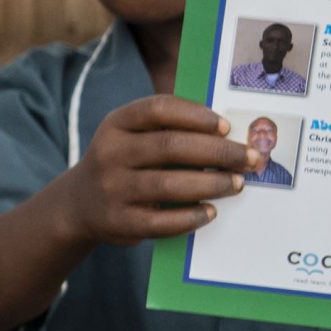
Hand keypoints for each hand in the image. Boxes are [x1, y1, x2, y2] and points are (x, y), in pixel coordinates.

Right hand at [67, 95, 255, 246]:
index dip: (195, 115)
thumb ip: (169, 130)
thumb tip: (228, 136)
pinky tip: (210, 212)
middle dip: (218, 152)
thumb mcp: (131, 136)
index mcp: (116, 124)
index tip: (226, 126)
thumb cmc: (124, 163)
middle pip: (170, 146)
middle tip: (250, 158)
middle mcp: (109, 153)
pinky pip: (162, 221)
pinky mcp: (119, 221)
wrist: (80, 203)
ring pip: (169, 185)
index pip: (157, 109)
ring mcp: (111, 188)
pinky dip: (191, 217)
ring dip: (212, 184)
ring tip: (237, 184)